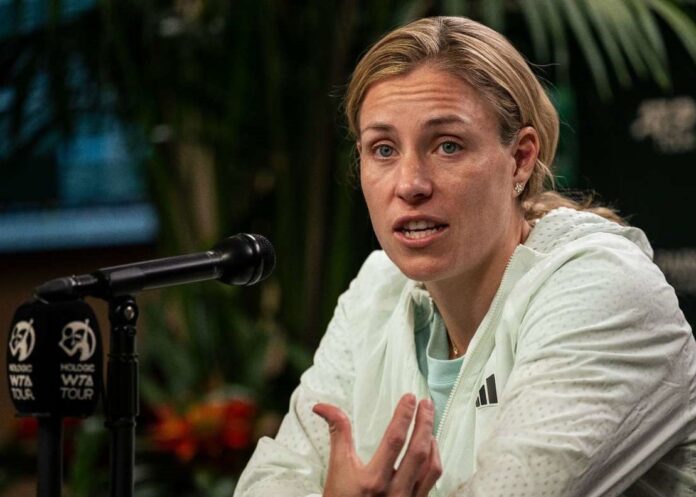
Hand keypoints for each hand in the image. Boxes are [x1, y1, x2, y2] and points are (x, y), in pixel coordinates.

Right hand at [313, 394, 441, 496]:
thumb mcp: (337, 468)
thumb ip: (337, 433)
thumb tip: (323, 406)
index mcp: (372, 480)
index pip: (394, 440)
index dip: (403, 416)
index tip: (408, 398)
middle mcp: (393, 491)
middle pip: (418, 451)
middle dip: (425, 423)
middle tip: (426, 403)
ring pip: (430, 467)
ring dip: (432, 441)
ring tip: (428, 423)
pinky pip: (431, 481)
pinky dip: (433, 460)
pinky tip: (430, 448)